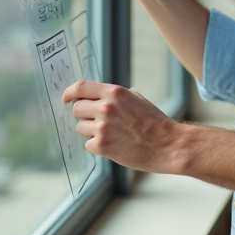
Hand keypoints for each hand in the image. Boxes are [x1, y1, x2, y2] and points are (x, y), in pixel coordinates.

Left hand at [63, 80, 177, 172]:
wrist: (167, 144)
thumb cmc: (155, 123)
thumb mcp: (137, 99)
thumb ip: (117, 97)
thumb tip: (98, 96)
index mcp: (114, 92)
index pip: (81, 87)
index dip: (70, 92)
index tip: (66, 98)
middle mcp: (106, 107)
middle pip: (77, 109)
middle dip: (84, 116)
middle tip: (97, 122)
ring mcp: (102, 127)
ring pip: (81, 128)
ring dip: (91, 132)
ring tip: (111, 135)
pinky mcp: (102, 146)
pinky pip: (88, 145)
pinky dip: (97, 147)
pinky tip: (114, 146)